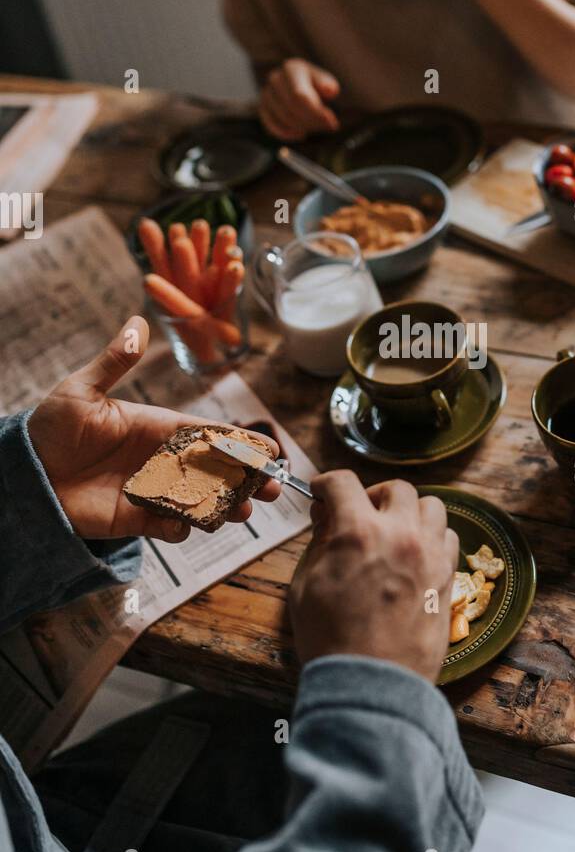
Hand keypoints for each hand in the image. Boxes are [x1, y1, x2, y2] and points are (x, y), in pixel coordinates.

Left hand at [27, 316, 281, 543]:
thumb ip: (114, 362)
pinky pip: (169, 527)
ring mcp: (151, 492)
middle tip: (273, 488)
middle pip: (216, 470)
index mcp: (157, 427)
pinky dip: (181, 528)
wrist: (23, 477)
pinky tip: (185, 526)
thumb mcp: (81, 390)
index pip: (207, 433)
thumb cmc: (49, 429)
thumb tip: (138, 323)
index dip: (238, 441)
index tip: (267, 449)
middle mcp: (161, 460)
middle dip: (247, 479)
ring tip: (244, 511)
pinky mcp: (136, 520)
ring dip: (226, 506)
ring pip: (201, 500)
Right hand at [259, 59, 341, 140]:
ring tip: (317, 126)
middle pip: (292, 108)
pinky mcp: (262, 108)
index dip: (316, 112)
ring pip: (284, 119)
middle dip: (312, 121)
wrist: (299, 85)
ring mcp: (266, 94)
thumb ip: (328, 85)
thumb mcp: (325, 81)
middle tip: (329, 127)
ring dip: (303, 127)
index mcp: (291, 69)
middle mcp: (275, 79)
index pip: (299, 96)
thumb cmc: (315, 84)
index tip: (332, 123)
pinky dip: (287, 134)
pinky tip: (300, 134)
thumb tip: (330, 90)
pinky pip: (272, 126)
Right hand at [289, 470, 458, 683]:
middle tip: (359, 514)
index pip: (343, 482)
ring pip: (431, 506)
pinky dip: (432, 536)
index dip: (326, 483)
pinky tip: (415, 553)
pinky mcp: (448, 578)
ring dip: (409, 511)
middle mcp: (400, 535)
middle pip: (396, 488)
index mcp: (358, 532)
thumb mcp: (305, 586)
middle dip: (373, 495)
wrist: (373, 684)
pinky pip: (448, 537)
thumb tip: (326, 516)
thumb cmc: (331, 640)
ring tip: (393, 530)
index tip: (321, 493)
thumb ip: (318, 543)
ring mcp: (430, 555)